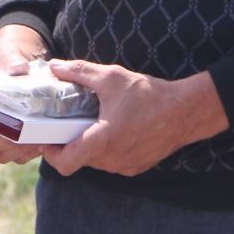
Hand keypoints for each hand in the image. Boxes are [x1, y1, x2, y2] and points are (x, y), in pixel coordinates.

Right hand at [0, 23, 49, 163]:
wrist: (26, 63)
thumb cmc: (8, 55)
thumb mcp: (8, 50)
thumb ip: (10, 58)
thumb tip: (18, 69)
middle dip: (2, 139)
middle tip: (19, 130)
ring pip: (1, 154)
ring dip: (17, 148)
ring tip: (34, 136)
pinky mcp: (15, 145)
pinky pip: (19, 156)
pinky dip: (30, 151)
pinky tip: (42, 140)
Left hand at [39, 60, 228, 177]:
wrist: (186, 111)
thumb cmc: (150, 95)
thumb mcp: (111, 77)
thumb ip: (80, 72)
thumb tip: (55, 67)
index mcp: (103, 140)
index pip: (65, 163)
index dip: (51, 153)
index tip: (48, 138)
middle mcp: (112, 160)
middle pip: (78, 159)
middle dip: (69, 143)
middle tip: (67, 122)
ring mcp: (125, 166)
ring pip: (95, 161)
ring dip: (89, 145)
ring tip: (92, 122)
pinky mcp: (136, 167)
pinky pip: (112, 161)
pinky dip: (106, 149)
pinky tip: (113, 128)